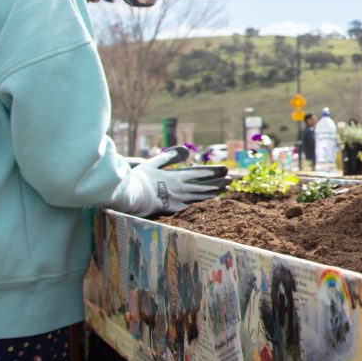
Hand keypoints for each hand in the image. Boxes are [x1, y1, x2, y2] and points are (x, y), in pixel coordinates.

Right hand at [108, 146, 230, 216]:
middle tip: (231, 180)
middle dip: (218, 182)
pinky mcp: (172, 209)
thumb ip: (170, 157)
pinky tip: (208, 200)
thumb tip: (187, 151)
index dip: (213, 172)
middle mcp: (180, 188)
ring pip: (200, 196)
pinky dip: (201, 201)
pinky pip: (190, 205)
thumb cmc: (138, 179)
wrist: (129, 197)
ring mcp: (177, 200)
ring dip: (214, 192)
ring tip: (225, 189)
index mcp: (176, 176)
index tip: (225, 170)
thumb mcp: (153, 163)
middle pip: (203, 185)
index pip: (199, 173)